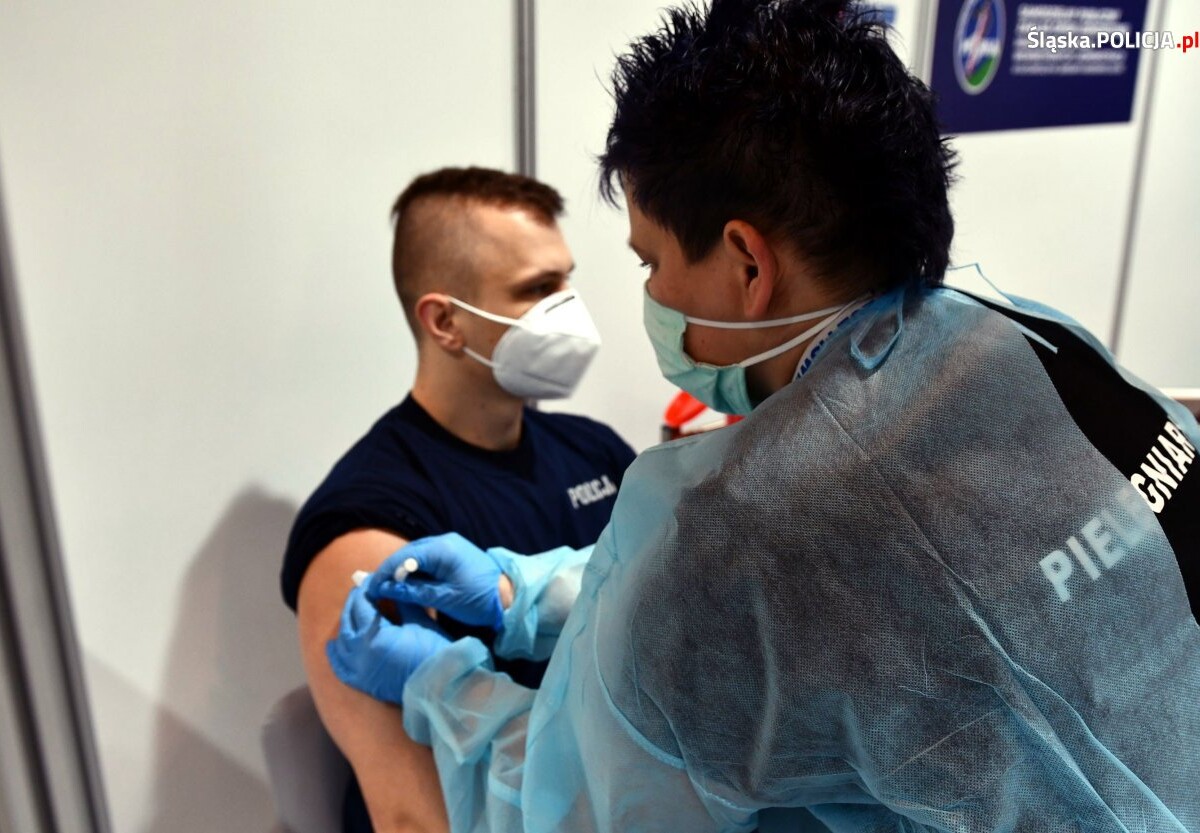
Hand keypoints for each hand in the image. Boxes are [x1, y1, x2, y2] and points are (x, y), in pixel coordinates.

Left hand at [326, 585, 449, 704]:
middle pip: (348, 621)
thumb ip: (402, 602)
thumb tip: (392, 585)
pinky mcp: (362, 683)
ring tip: (351, 612)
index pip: (362, 605)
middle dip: (353, 603)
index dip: (365, 589)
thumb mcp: (420, 622)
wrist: (440, 687)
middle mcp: (360, 653)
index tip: (370, 580)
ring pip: (342, 643)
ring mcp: (358, 670)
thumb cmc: (434, 652)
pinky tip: (333, 645)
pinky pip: (341, 668)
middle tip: (360, 591)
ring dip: (345, 624)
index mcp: (375, 635)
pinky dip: (335, 655)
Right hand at [366, 533, 505, 629]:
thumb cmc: (478, 599)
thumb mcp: (443, 598)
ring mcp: (449, 545)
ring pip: (416, 556)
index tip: (371, 589)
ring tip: (387, 590)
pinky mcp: (453, 554)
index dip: (385, 573)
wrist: (510, 596)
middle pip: (408, 554)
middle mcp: (444, 541)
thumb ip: (412, 592)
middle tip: (375, 590)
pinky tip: (406, 586)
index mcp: (442, 549)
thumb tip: (384, 590)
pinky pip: (427, 559)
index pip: (404, 557)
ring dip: (401, 572)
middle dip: (390, 571)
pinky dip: (414, 572)